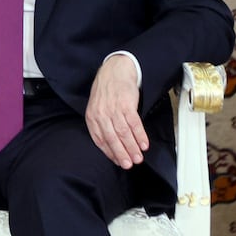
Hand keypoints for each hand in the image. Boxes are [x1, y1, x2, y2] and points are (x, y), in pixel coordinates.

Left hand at [85, 54, 147, 168]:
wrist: (115, 71)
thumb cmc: (107, 91)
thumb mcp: (97, 107)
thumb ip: (102, 124)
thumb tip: (112, 144)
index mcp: (92, 117)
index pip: (99, 139)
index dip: (109, 152)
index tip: (117, 162)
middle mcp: (101, 114)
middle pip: (112, 138)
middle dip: (121, 154)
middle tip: (129, 164)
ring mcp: (113, 109)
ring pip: (123, 133)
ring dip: (132, 148)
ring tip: (138, 158)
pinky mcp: (126, 104)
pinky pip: (134, 123)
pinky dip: (139, 135)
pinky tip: (144, 144)